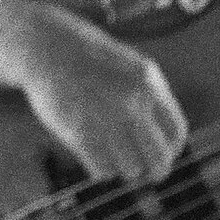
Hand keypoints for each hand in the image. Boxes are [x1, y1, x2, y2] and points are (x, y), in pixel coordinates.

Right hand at [7, 2, 185, 183]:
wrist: (44, 46)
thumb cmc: (86, 58)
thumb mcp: (128, 67)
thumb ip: (148, 97)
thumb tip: (164, 140)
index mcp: (148, 83)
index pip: (175, 133)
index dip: (170, 151)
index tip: (161, 156)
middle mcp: (132, 102)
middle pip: (158, 159)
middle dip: (153, 171)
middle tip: (144, 173)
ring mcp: (105, 117)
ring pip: (131, 169)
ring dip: (122, 168)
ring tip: (111, 156)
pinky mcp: (79, 132)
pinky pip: (102, 170)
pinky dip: (100, 170)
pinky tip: (93, 157)